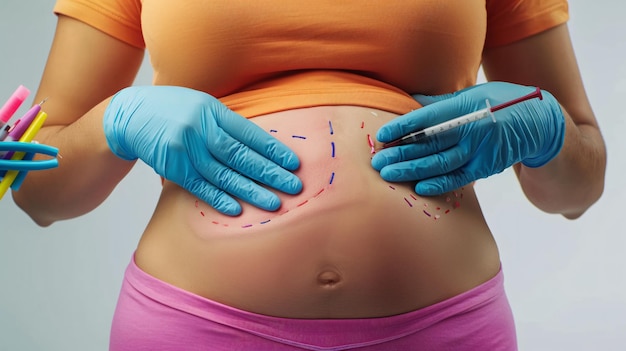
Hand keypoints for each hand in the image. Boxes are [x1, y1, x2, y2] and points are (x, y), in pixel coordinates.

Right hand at [103, 85, 301, 214]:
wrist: (130, 115)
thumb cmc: (174, 110)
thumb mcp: (201, 105)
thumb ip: (227, 123)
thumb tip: (260, 144)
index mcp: (213, 111)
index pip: (249, 133)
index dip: (273, 150)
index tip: (294, 164)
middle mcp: (201, 129)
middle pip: (241, 156)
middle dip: (270, 173)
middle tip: (294, 187)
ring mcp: (185, 149)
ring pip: (224, 174)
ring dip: (250, 191)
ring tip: (273, 204)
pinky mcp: (172, 167)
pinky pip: (199, 186)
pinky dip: (218, 198)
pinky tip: (237, 209)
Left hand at [371, 82, 564, 194]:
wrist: (537, 121)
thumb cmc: (496, 102)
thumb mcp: (470, 94)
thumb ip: (440, 102)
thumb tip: (408, 98)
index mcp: (465, 105)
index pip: (428, 117)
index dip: (403, 128)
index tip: (382, 136)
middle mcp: (472, 127)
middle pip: (430, 143)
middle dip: (401, 153)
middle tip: (377, 161)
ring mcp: (480, 149)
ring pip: (440, 163)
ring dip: (412, 170)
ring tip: (388, 174)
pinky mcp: (486, 167)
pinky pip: (458, 178)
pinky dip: (438, 184)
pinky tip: (418, 187)